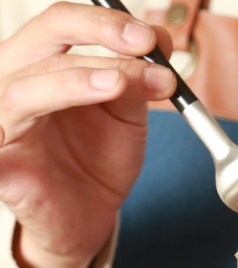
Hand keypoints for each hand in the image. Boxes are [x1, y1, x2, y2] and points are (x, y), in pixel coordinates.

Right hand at [0, 2, 176, 267]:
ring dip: (77, 82)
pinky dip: (10, 147)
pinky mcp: (3, 169)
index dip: (108, 22)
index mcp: (43, 65)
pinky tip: (36, 140)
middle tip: (144, 44)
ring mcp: (5, 124)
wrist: (88, 214)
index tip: (153, 38)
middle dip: (98, 33)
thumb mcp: (126, 116)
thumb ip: (137, 80)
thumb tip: (161, 39)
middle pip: (44, 37)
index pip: (65, 24)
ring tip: (118, 84)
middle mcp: (16, 83)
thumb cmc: (99, 161)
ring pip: (27, 90)